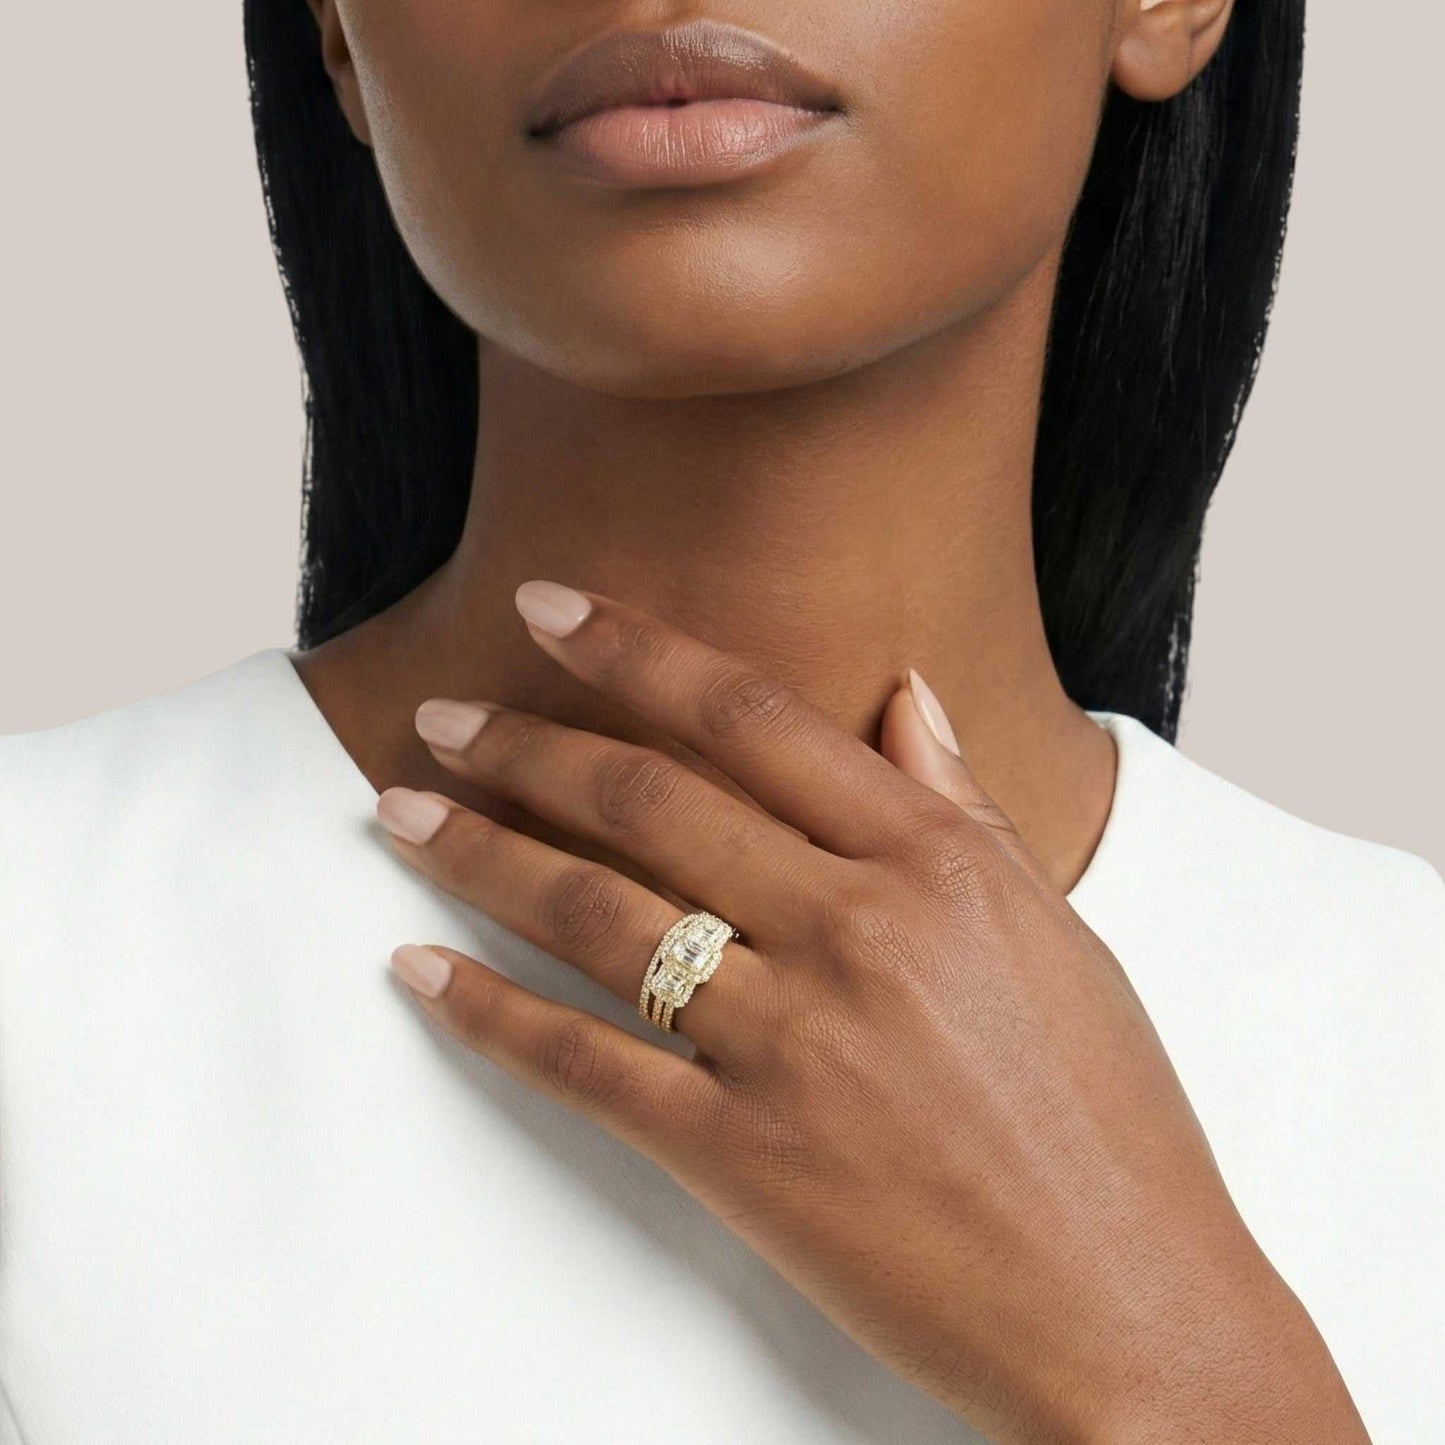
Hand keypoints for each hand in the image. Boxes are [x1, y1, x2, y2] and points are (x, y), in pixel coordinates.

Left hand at [374, 580, 1367, 1444]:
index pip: (752, 715)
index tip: (551, 609)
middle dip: (525, 745)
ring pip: (597, 916)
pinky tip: (423, 971)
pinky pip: (589, 1067)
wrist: (1131, 1304)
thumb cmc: (1110, 1118)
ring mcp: (793, 1044)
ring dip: (481, 853)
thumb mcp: (1052, 932)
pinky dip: (491, 1014)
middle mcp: (855, 931)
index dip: (634, 648)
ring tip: (404, 811)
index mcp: (934, 863)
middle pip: (649, 800)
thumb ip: (962, 808)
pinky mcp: (747, 1156)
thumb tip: (907, 695)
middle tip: (444, 715)